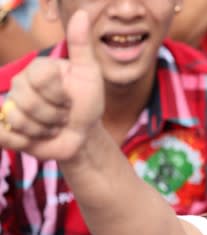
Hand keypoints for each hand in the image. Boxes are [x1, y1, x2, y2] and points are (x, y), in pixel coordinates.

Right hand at [0, 10, 103, 160]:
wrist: (84, 134)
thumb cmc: (87, 102)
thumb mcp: (89, 73)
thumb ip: (81, 45)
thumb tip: (80, 13)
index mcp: (37, 70)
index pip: (40, 78)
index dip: (60, 94)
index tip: (71, 98)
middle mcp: (20, 85)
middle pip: (28, 101)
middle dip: (55, 115)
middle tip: (64, 115)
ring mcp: (12, 107)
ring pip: (20, 120)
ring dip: (46, 129)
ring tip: (54, 126)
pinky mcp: (8, 130)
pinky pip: (5, 136)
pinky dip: (26, 141)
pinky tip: (38, 138)